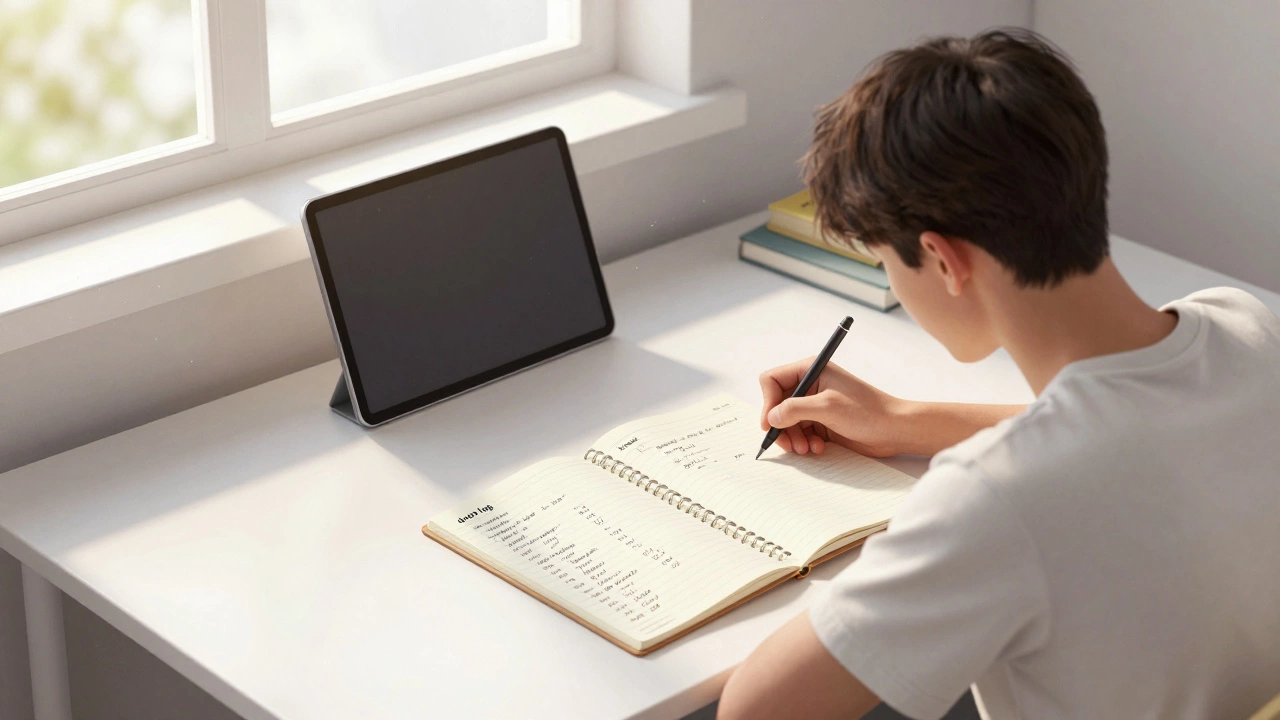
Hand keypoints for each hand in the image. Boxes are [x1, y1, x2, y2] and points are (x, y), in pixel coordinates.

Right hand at [759, 359, 911, 457]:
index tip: (770, 424)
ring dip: (793, 438)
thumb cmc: (867, 411)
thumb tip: (771, 417)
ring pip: (786, 422)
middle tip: (789, 444)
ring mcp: (815, 404)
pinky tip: (818, 448)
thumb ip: (794, 409)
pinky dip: (804, 442)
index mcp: (811, 370)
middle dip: (781, 426)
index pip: (772, 380)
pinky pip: (800, 433)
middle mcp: (810, 385)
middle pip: (777, 404)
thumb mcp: (827, 407)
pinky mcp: (822, 422)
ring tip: (806, 449)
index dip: (768, 402)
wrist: (895, 429)